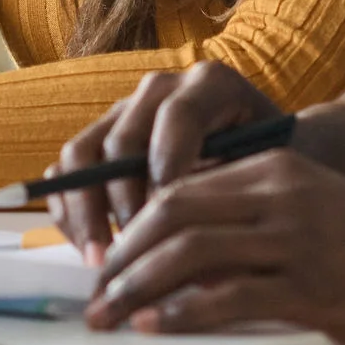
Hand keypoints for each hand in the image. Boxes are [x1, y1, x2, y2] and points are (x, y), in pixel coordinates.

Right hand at [50, 62, 283, 264]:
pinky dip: (69, 209)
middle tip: (130, 256)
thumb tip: (202, 255)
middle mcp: (160, 88)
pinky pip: (66, 169)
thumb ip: (238, 197)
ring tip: (102, 260)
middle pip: (120, 140)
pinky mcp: (101, 138)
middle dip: (121, 204)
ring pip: (82, 153)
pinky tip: (90, 250)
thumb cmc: (279, 168)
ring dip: (84, 211)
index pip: (177, 118)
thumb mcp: (271, 175)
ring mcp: (125, 111)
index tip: (175, 228)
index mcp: (211, 84)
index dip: (168, 174)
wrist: (273, 155)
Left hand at [84, 146, 344, 344]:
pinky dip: (182, 312)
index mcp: (276, 168)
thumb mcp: (315, 210)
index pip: (180, 187)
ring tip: (111, 315)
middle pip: (172, 214)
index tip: (109, 259)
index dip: (133, 224)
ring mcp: (296, 239)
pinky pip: (230, 296)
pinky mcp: (312, 287)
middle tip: (97, 295)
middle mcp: (280, 194)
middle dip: (123, 256)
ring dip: (138, 287)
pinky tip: (157, 326)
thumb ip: (261, 218)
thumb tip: (193, 253)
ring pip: (189, 253)